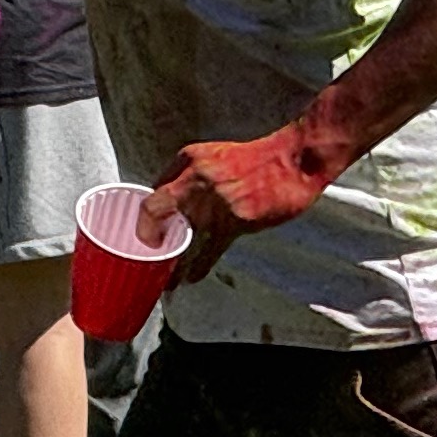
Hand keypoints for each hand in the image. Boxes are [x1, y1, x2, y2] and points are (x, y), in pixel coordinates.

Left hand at [143, 125, 336, 282]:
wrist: (292, 160)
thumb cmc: (254, 159)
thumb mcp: (214, 155)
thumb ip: (188, 173)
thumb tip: (166, 198)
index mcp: (189, 161)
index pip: (154, 192)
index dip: (145, 217)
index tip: (145, 234)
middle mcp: (197, 180)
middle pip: (160, 214)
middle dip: (152, 240)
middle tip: (147, 259)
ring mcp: (215, 202)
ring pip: (183, 238)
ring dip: (173, 263)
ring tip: (166, 281)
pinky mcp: (236, 221)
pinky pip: (209, 250)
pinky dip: (198, 267)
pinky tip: (191, 278)